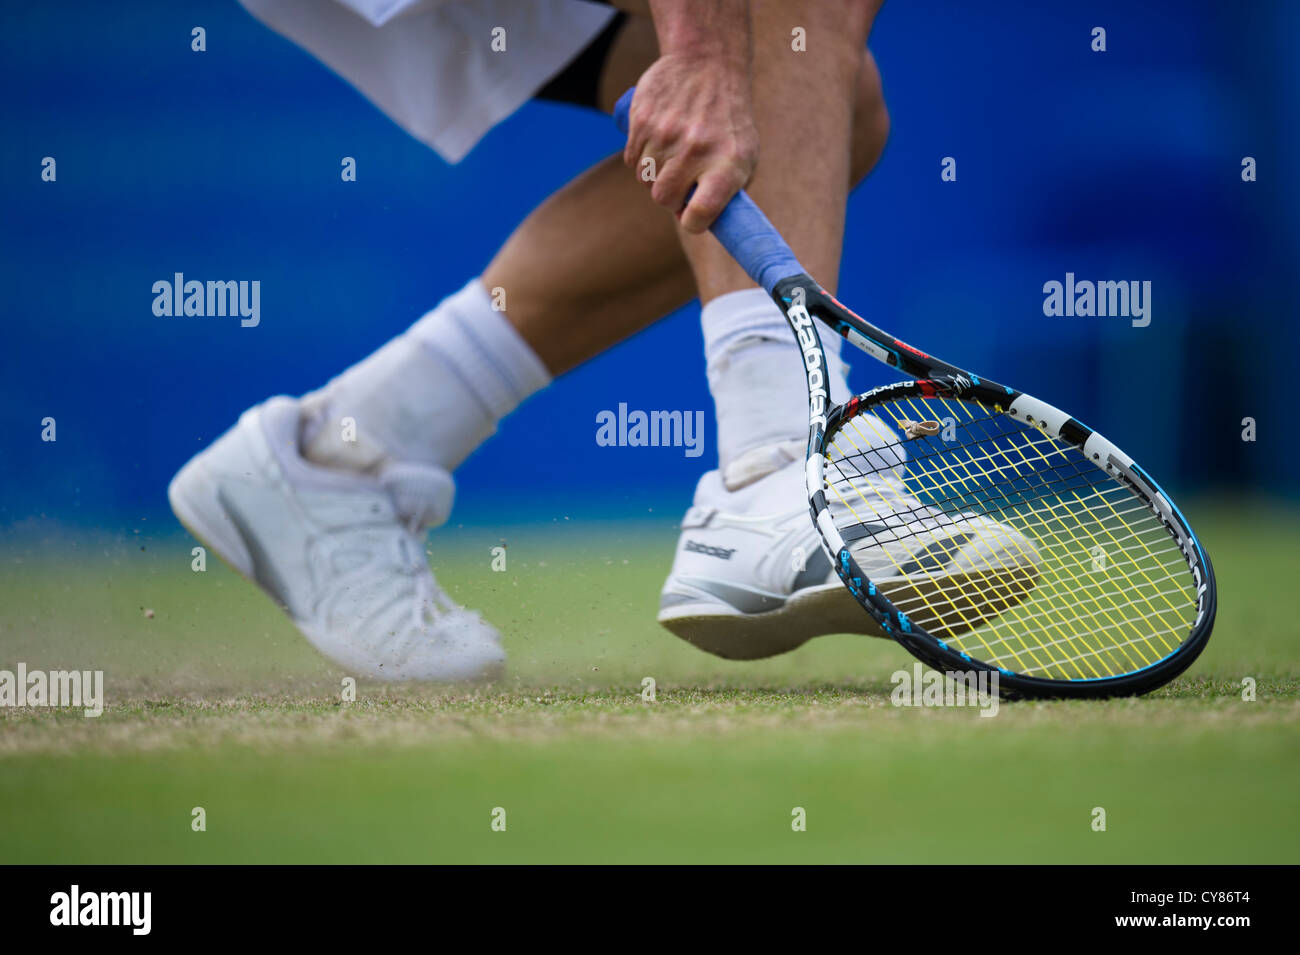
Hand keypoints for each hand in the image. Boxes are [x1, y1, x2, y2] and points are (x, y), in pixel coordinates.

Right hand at [622, 53, 757, 232]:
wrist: (708, 63)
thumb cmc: (729, 120)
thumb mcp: (744, 155)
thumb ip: (726, 193)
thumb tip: (694, 223)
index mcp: (728, 162)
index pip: (701, 212)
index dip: (693, 222)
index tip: (693, 218)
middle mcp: (696, 148)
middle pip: (664, 199)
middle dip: (670, 200)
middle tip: (681, 185)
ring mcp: (666, 132)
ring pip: (645, 180)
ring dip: (655, 178)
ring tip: (672, 158)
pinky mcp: (642, 118)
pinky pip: (633, 159)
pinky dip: (642, 159)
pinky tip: (658, 143)